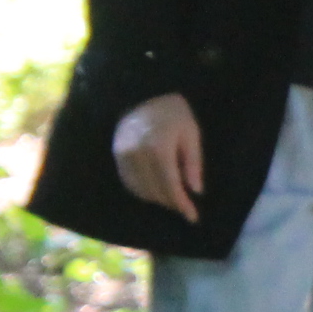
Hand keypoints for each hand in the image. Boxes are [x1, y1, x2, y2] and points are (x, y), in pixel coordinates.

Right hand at [114, 93, 203, 221]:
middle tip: (186, 207)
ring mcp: (123, 155)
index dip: (182, 205)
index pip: (170, 186)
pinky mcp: (116, 155)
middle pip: (155, 192)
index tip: (193, 218)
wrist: (144, 93)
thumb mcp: (191, 133)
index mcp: (159, 148)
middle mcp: (137, 154)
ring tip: (173, 199)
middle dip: (172, 203)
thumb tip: (196, 191)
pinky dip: (143, 191)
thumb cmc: (174, 113)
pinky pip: (129, 183)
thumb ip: (193, 163)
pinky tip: (156, 191)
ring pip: (141, 191)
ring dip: (158, 199)